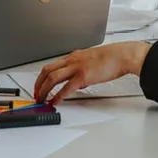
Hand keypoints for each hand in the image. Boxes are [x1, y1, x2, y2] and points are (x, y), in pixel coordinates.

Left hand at [33, 42, 149, 104]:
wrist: (121, 55)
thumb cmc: (111, 58)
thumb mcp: (91, 60)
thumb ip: (80, 69)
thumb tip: (75, 82)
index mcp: (73, 56)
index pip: (51, 66)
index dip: (42, 77)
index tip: (39, 85)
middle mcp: (72, 60)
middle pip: (47, 71)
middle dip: (38, 84)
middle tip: (36, 94)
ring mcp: (77, 68)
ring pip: (53, 78)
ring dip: (44, 90)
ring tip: (41, 99)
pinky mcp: (83, 76)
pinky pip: (66, 88)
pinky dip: (58, 96)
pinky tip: (55, 101)